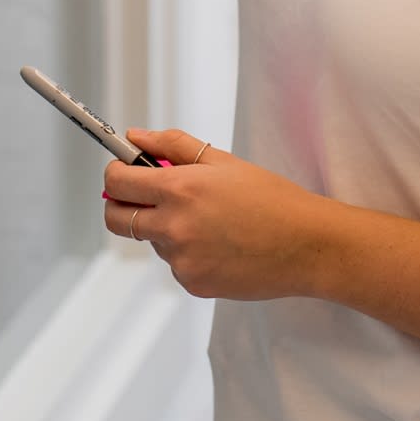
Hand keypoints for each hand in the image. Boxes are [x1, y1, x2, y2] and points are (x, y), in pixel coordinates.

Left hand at [103, 128, 328, 301]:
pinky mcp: (192, 284)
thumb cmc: (270, 197)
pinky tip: (219, 243)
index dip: (115, 172)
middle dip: (120, 204)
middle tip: (142, 194)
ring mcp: (181, 260)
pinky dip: (187, 251)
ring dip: (164, 226)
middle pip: (116, 219)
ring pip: (152, 239)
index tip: (122, 168)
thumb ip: (173, 145)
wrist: (305, 244)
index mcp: (181, 188)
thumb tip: (135, 137)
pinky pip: (175, 263)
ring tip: (208, 219)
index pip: (119, 181)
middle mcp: (174, 226)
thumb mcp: (223, 161)